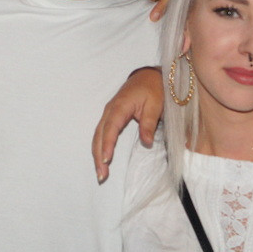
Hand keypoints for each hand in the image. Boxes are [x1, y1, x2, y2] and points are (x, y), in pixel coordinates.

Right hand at [93, 66, 164, 183]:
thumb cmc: (153, 89)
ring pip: (98, 136)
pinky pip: (102, 133)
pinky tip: (101, 160)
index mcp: (120, 106)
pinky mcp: (111, 116)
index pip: (110, 128)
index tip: (106, 160)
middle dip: (99, 156)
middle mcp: (110, 110)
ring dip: (97, 154)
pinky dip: (100, 147)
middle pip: (99, 135)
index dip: (107, 145)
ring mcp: (108, 113)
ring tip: (100, 173)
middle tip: (101, 175)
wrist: (149, 76)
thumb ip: (149, 124)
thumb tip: (146, 143)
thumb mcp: (155, 105)